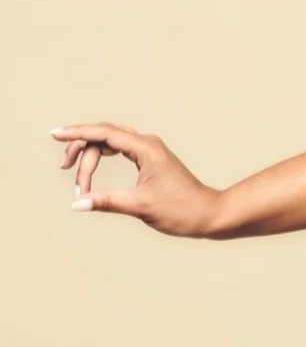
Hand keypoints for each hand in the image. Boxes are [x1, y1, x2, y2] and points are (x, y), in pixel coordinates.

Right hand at [49, 122, 223, 237]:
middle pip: (103, 135)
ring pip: (110, 141)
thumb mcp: (141, 207)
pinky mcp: (150, 159)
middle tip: (69, 176)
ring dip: (90, 155)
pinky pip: (119, 148)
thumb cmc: (182, 210)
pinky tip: (91, 167)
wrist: (210, 214)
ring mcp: (149, 150)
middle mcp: (147, 144)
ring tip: (76, 178)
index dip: (77, 133)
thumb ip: (107, 202)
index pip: (104, 133)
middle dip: (81, 152)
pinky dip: (102, 156)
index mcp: (146, 149)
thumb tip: (77, 204)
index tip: (53, 134)